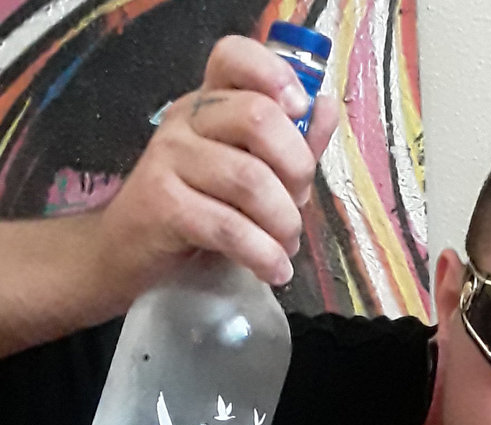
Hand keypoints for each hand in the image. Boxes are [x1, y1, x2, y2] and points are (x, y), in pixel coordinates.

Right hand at [93, 34, 337, 300]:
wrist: (132, 252)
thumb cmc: (201, 209)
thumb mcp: (251, 171)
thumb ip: (290, 142)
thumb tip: (327, 107)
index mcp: (210, 102)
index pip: (234, 56)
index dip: (275, 74)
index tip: (299, 110)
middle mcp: (186, 120)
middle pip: (258, 118)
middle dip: (296, 170)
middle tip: (298, 206)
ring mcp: (169, 157)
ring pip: (249, 180)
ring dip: (283, 224)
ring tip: (285, 247)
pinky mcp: (162, 204)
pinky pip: (228, 226)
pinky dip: (263, 255)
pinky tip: (274, 269)